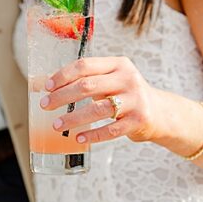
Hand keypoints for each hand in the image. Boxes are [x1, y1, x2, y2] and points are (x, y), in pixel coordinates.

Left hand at [39, 57, 164, 145]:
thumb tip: (42, 84)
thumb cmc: (124, 94)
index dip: (62, 76)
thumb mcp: (109, 80)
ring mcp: (135, 100)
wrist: (160, 112)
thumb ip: (82, 80)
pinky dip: (92, 134)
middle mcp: (128, 79)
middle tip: (45, 105)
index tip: (47, 87)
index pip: (85, 65)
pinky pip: (111, 129)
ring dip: (73, 118)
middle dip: (62, 96)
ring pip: (97, 109)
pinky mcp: (139, 120)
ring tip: (57, 124)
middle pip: (87, 86)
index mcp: (118, 64)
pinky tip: (78, 137)